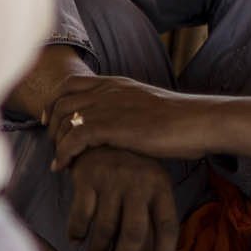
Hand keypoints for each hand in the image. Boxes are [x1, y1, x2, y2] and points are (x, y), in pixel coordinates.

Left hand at [45, 75, 213, 169]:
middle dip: (51, 124)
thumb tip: (123, 124)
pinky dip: (63, 153)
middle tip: (52, 145)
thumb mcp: (149, 107)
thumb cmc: (182, 121)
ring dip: (55, 141)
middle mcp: (107, 91)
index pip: (71, 84)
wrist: (199, 121)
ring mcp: (108, 107)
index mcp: (116, 83)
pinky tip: (63, 167)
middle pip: (61, 101)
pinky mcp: (112, 126)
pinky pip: (73, 138)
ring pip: (64, 119)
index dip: (55, 102)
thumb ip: (129, 110)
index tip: (51, 121)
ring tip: (58, 159)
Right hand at [64, 148, 178, 250]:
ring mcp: (112, 178)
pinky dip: (77, 232)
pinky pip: (81, 215)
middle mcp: (139, 182)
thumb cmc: (130, 170)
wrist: (100, 135)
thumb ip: (152, 223)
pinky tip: (76, 241)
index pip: (167, 226)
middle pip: (134, 231)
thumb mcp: (149, 189)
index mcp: (160, 186)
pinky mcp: (87, 177)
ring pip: (105, 227)